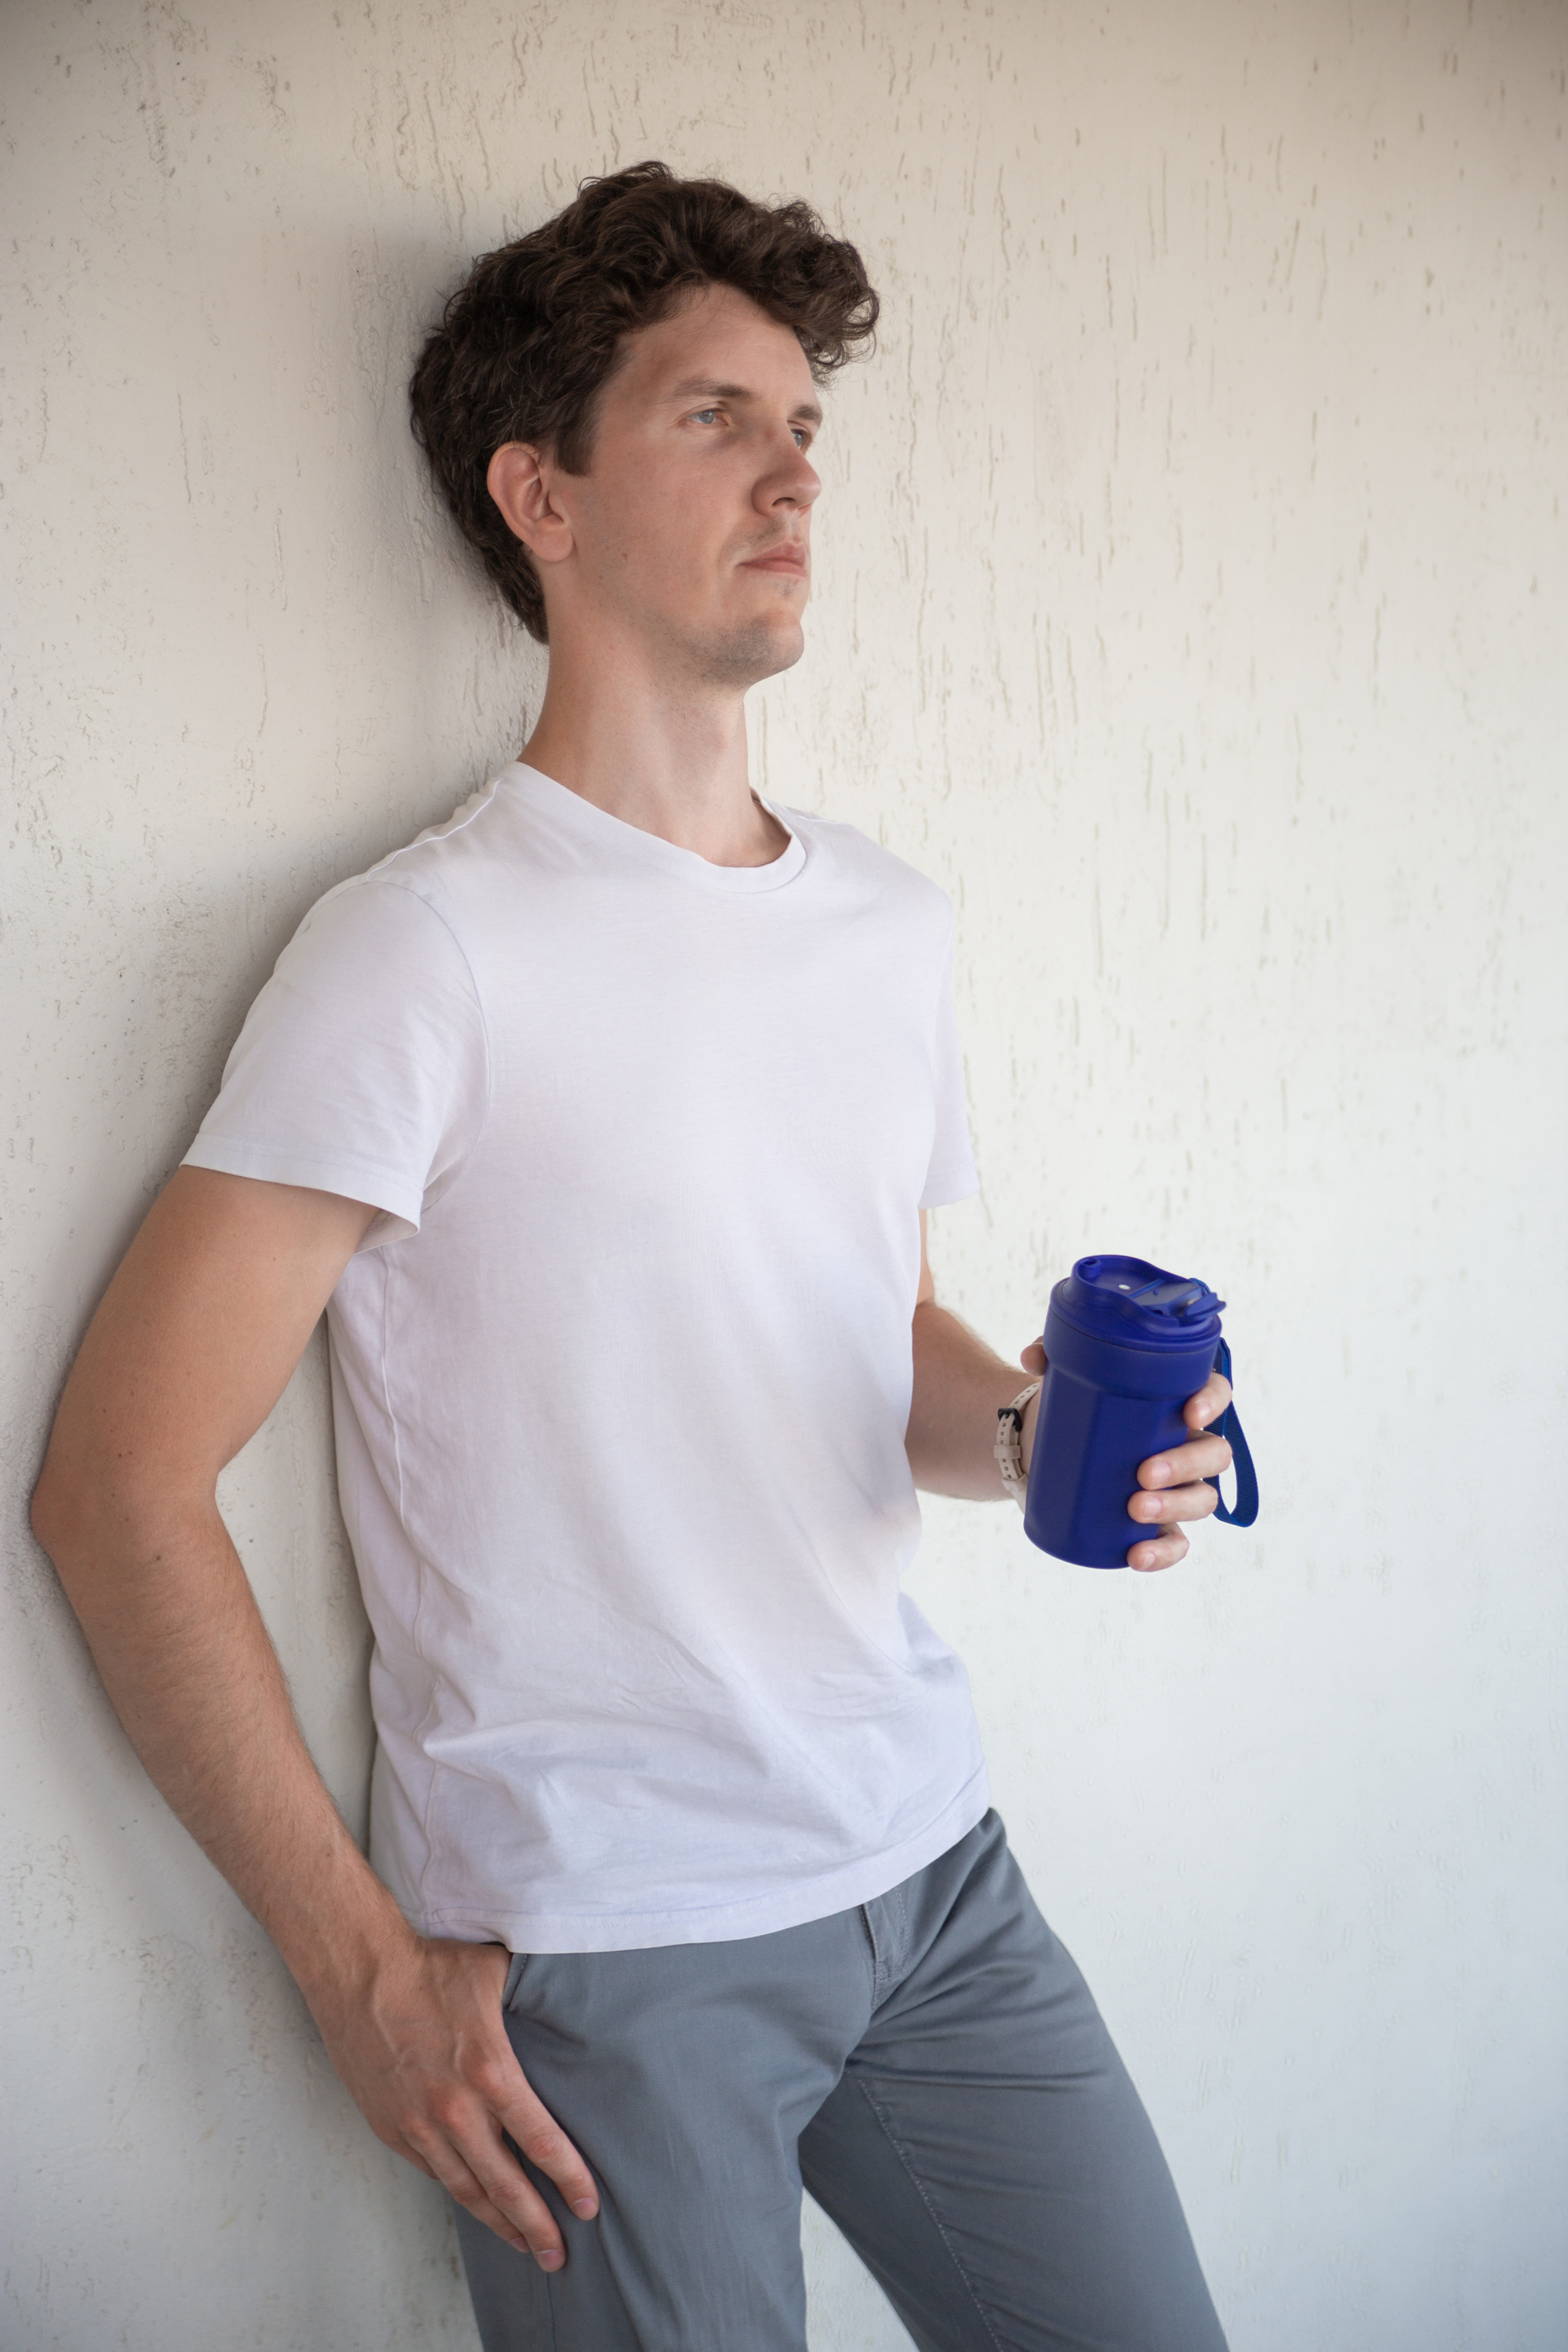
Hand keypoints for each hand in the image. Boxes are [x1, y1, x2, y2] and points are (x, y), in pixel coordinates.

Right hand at [308, 1927, 598, 2265]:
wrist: (359, 1971)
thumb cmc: (432, 1966)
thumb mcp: (499, 1975)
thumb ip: (536, 2001)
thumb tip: (576, 2002)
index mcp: (490, 2071)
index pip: (540, 2141)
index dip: (569, 2178)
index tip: (589, 2205)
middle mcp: (455, 2109)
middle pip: (505, 2185)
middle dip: (536, 2224)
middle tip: (559, 2255)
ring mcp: (419, 2124)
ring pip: (466, 2189)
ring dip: (498, 2221)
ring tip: (523, 2244)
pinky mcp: (391, 2127)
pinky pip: (434, 2170)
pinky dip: (460, 2191)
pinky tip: (478, 2202)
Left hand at [1017, 1342, 1233, 1573]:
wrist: (1051, 1448)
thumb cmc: (1074, 1403)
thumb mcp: (1064, 1373)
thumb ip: (1051, 1354)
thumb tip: (1032, 1358)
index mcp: (1177, 1399)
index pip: (1214, 1392)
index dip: (1212, 1400)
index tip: (1189, 1410)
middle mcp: (1188, 1443)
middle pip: (1214, 1453)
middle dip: (1185, 1464)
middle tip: (1144, 1472)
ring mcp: (1179, 1486)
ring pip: (1202, 1499)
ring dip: (1175, 1506)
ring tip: (1135, 1508)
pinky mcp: (1160, 1522)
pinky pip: (1176, 1543)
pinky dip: (1162, 1553)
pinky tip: (1136, 1556)